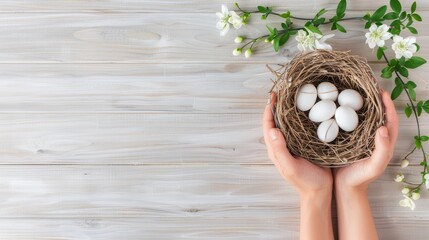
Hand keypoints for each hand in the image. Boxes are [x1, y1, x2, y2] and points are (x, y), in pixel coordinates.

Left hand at [263, 92, 334, 239]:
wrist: (320, 193)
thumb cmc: (305, 181)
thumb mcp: (291, 167)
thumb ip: (280, 150)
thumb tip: (272, 130)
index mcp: (276, 149)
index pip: (268, 126)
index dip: (269, 110)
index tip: (273, 96)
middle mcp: (282, 145)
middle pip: (276, 122)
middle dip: (277, 106)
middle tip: (284, 91)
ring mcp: (292, 145)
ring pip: (287, 124)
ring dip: (288, 110)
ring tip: (294, 96)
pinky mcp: (303, 146)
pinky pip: (298, 129)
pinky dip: (299, 118)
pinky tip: (308, 110)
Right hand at [334, 90, 398, 190]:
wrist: (345, 187)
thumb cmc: (360, 178)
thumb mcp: (374, 165)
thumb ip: (382, 149)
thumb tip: (384, 128)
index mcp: (384, 142)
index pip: (390, 119)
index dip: (388, 105)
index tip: (381, 92)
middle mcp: (374, 138)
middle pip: (378, 115)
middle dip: (375, 101)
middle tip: (367, 87)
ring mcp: (362, 139)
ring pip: (365, 118)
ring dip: (362, 106)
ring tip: (354, 93)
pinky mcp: (350, 141)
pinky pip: (352, 124)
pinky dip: (349, 114)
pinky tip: (340, 108)